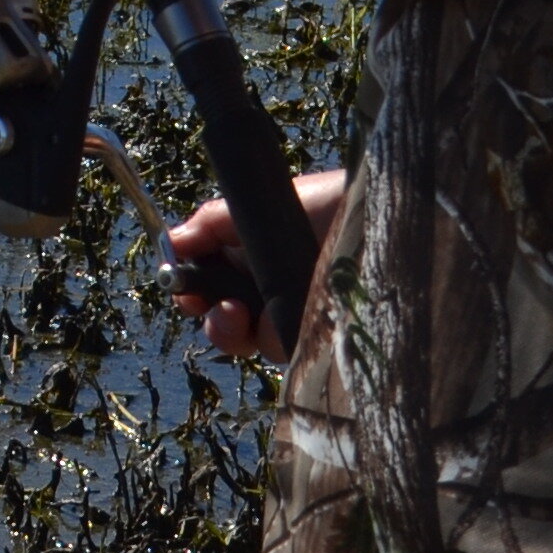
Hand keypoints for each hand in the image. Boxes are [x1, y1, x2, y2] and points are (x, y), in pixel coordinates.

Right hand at [173, 166, 345, 359]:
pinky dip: (280, 335)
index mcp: (251, 256)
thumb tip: (172, 242)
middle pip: (224, 323)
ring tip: (255, 314)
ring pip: (252, 341)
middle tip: (225, 309)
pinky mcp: (320, 335)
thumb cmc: (327, 204)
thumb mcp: (261, 206)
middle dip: (216, 322)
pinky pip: (285, 349)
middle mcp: (269, 288)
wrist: (381, 222)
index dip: (191, 291)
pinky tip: (292, 316)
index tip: (184, 290)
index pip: (207, 285)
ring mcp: (296, 314)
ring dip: (245, 330)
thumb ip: (211, 223)